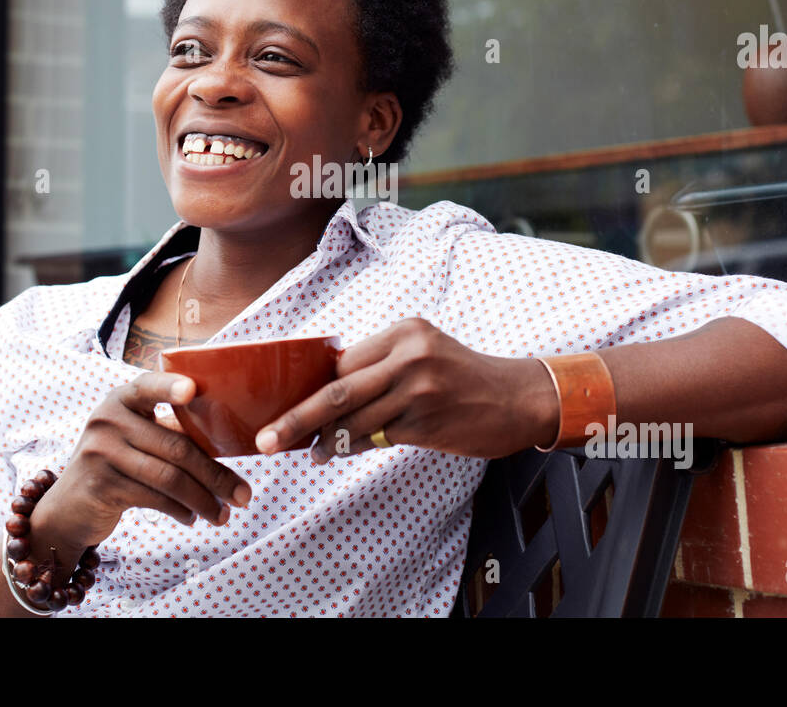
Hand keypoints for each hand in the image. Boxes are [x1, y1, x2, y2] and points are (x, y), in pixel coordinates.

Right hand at [35, 372, 252, 548]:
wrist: (69, 506)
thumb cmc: (119, 464)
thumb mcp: (137, 438)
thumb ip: (170, 431)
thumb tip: (231, 443)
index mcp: (123, 399)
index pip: (149, 387)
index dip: (170, 387)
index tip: (193, 390)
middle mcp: (108, 419)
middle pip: (176, 447)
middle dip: (216, 475)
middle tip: (245, 495)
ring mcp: (101, 452)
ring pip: (169, 478)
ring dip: (204, 500)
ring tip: (224, 515)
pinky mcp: (101, 485)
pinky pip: (154, 498)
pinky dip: (180, 510)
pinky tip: (192, 518)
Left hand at [253, 318, 559, 461]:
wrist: (519, 399)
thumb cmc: (464, 380)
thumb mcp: (423, 355)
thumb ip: (380, 367)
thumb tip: (325, 393)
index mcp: (405, 332)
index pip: (342, 360)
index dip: (308, 385)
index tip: (280, 403)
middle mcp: (410, 355)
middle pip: (337, 389)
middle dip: (296, 416)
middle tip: (267, 438)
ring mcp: (420, 389)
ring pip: (354, 419)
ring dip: (323, 440)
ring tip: (305, 451)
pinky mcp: (428, 422)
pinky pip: (377, 439)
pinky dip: (351, 448)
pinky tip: (334, 454)